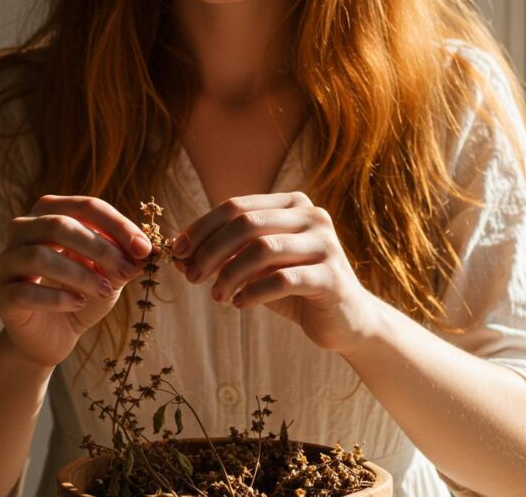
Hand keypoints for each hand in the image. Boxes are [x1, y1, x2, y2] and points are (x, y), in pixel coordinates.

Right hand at [0, 195, 152, 366]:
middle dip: (100, 248)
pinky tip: (79, 303)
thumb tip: (145, 251)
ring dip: (80, 274)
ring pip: (40, 256)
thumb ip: (124, 259)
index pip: (85, 207)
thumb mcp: (109, 274)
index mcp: (49, 213)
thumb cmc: (81, 293)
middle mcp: (22, 230)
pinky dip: (58, 298)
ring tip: (106, 291)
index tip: (144, 249)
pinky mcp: (3, 295)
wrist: (53, 335)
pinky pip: (26, 291)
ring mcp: (8, 262)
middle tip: (127, 271)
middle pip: (58, 225)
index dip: (118, 226)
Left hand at [172, 191, 377, 354]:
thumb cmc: (294, 289)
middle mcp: (312, 216)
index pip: (236, 206)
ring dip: (229, 274)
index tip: (177, 251)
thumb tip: (179, 254)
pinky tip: (240, 304)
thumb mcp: (257, 267)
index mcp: (292, 204)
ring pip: (263, 249)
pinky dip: (254, 293)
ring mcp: (326, 245)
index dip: (202, 227)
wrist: (347, 321)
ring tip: (216, 296)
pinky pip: (283, 280)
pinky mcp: (332, 277)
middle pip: (247, 223)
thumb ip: (227, 255)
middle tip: (191, 276)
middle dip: (211, 250)